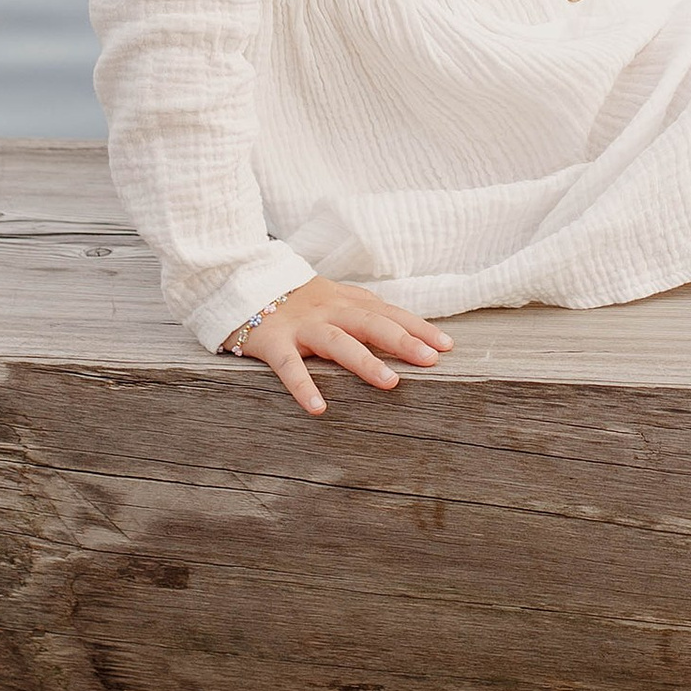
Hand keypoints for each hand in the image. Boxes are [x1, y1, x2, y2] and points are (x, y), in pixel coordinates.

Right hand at [229, 275, 452, 413]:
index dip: (418, 327)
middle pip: (370, 322)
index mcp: (346, 301)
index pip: (388, 313)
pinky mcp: (273, 341)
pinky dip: (303, 386)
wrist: (244, 282)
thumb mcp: (334, 298)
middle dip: (402, 340)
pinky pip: (289, 366)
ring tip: (390, 383)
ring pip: (338, 341)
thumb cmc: (297, 299)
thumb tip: (406, 329)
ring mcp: (301, 325)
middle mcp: (328, 310)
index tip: (446, 346)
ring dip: (365, 361)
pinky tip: (318, 408)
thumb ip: (363, 311)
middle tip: (430, 360)